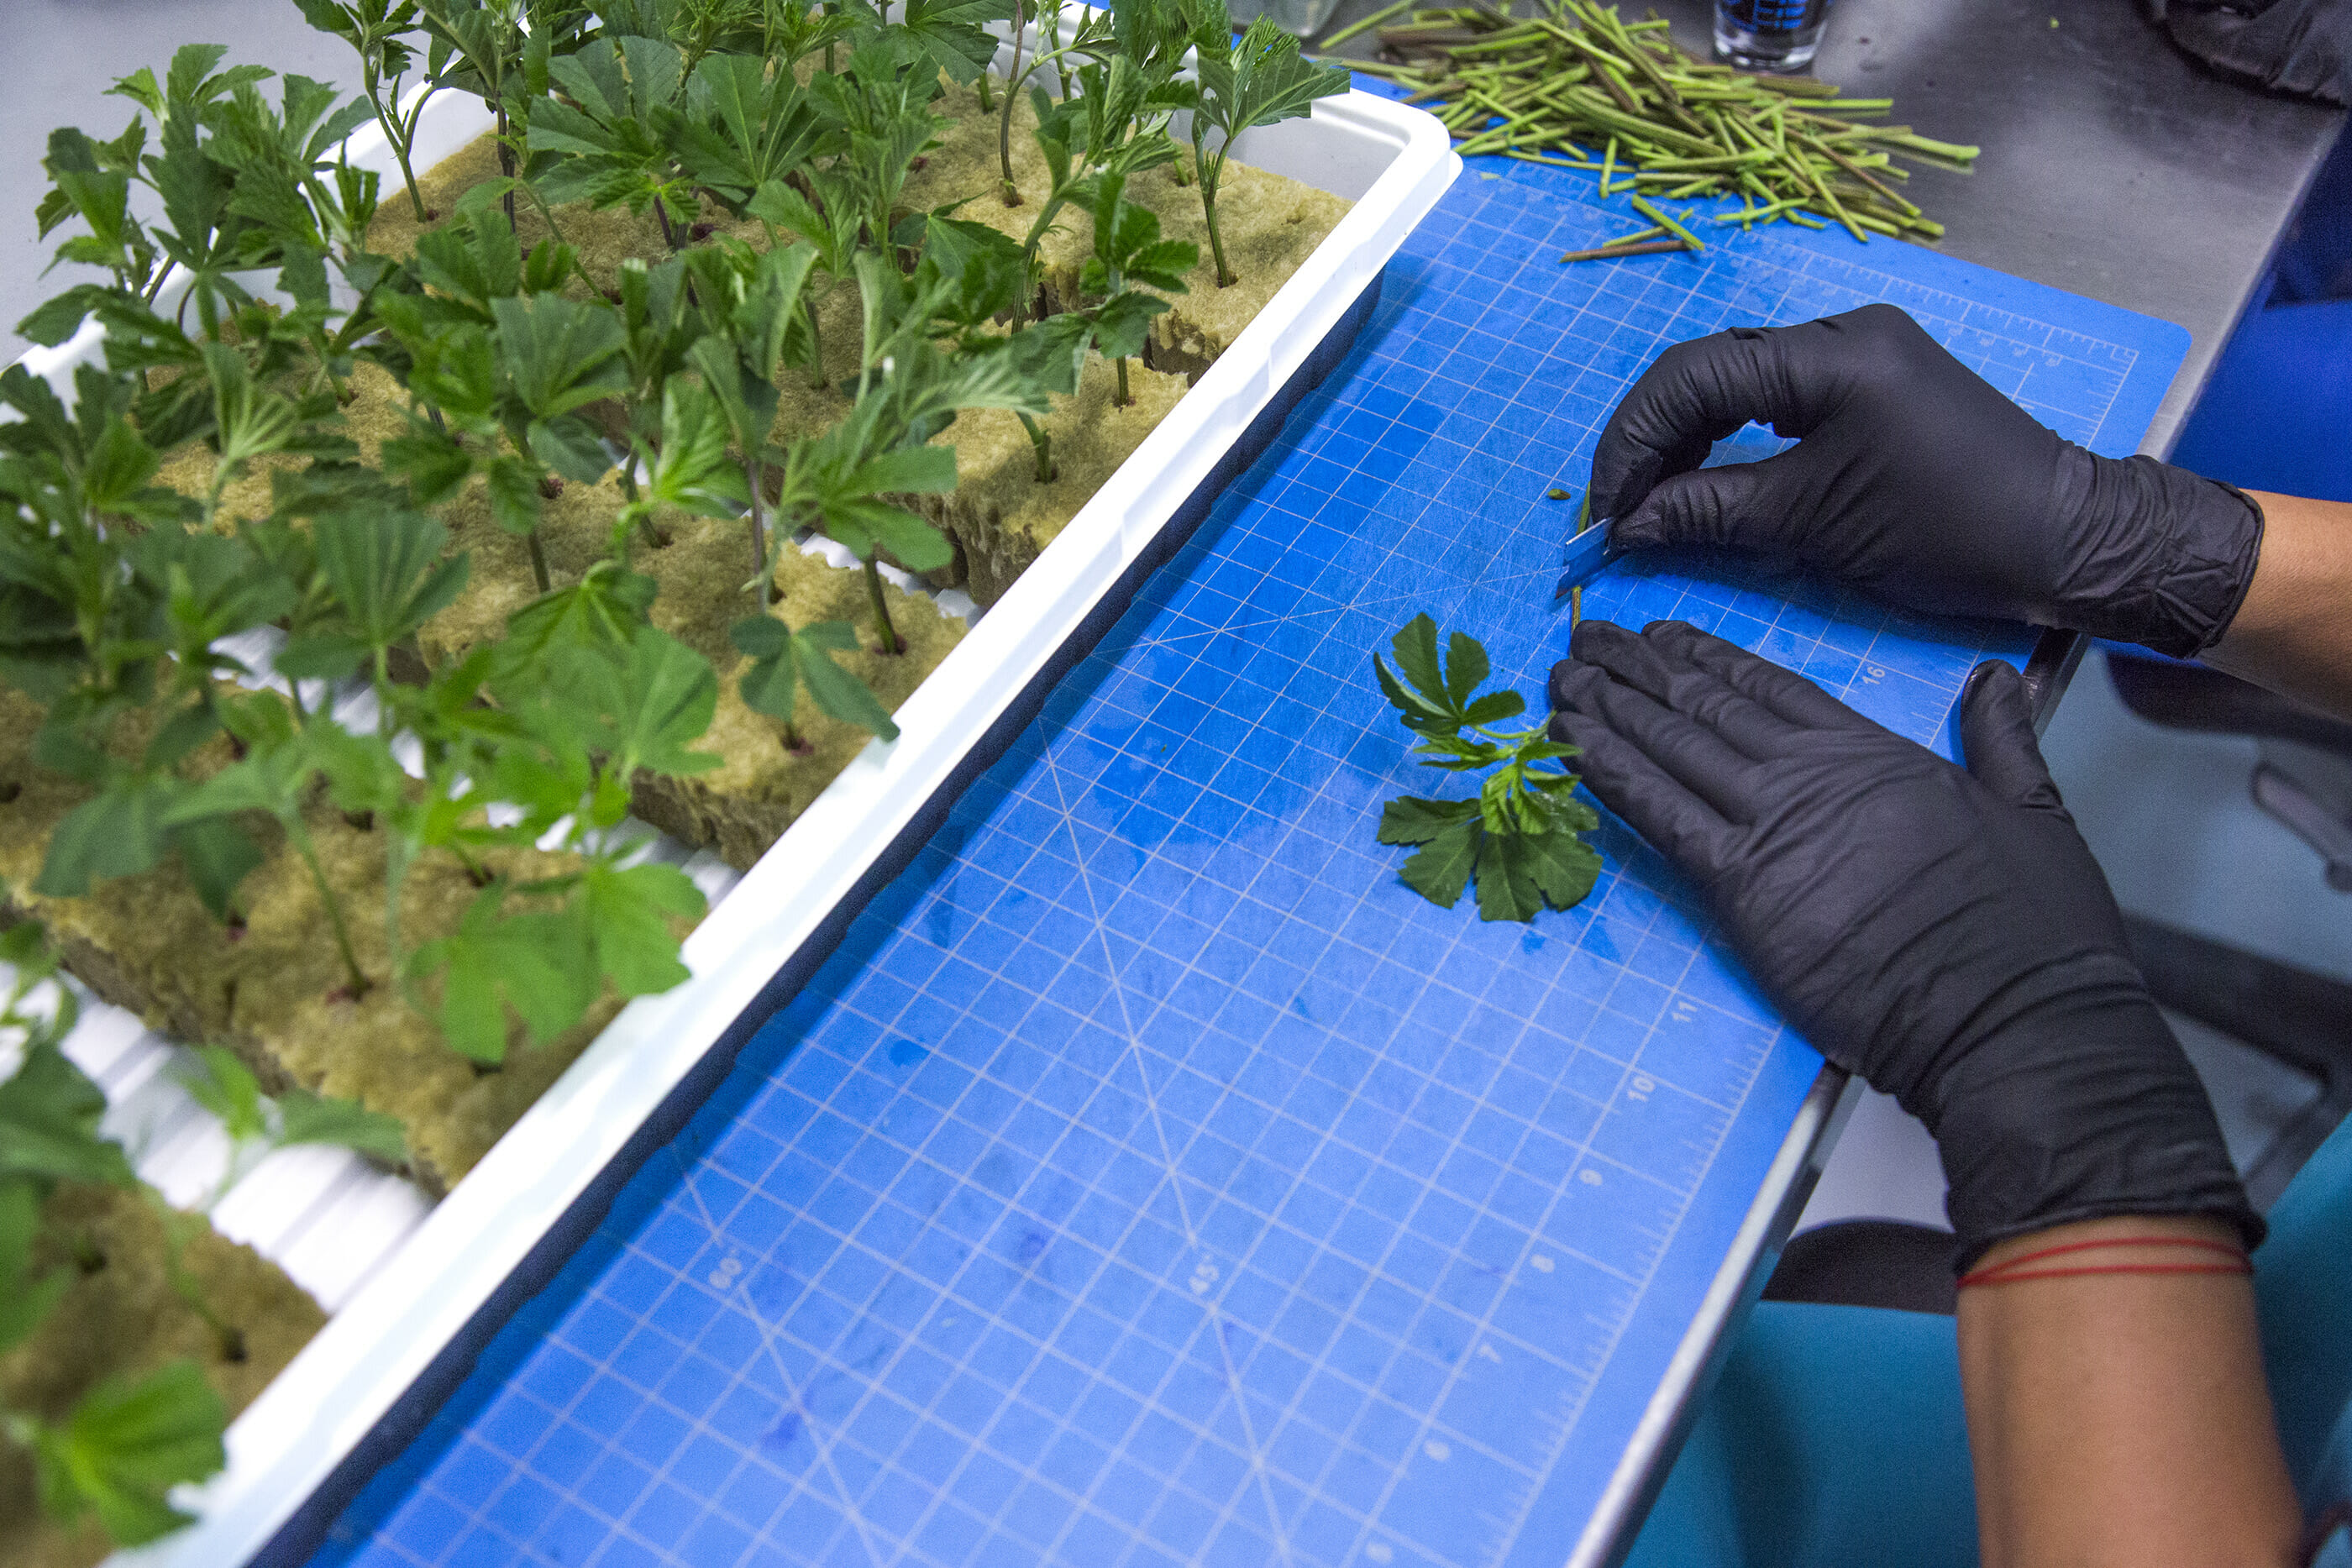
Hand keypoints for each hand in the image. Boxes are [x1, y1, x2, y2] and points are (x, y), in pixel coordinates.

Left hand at [1547, 620, 2258, 1265]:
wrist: (2012, 1014)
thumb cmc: (2031, 929)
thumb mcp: (2032, 808)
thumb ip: (1999, 735)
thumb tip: (1992, 680)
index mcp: (1874, 754)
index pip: (1770, 688)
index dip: (1708, 657)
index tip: (1663, 633)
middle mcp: (1814, 779)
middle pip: (1704, 708)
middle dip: (1638, 670)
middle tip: (1585, 639)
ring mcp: (1775, 830)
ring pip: (1671, 751)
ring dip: (1607, 713)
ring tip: (1560, 681)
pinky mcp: (1745, 892)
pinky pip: (1660, 820)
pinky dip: (1610, 778)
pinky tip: (1570, 749)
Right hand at [1588, 303, 2263, 658]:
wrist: (2064, 538)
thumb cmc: (1947, 532)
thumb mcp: (1813, 527)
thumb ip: (1709, 513)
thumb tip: (1625, 525)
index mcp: (1830, 356)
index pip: (1692, 377)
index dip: (1631, 442)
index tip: (1604, 509)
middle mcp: (1841, 332)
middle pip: (1707, 368)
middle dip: (1649, 439)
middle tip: (1616, 508)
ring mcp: (1861, 351)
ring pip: (1737, 380)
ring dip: (1685, 438)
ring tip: (1651, 502)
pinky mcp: (1874, 380)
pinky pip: (1776, 397)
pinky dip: (1730, 438)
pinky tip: (1705, 480)